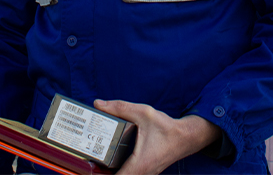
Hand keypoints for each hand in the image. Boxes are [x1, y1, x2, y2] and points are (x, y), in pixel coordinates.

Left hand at [94, 99, 221, 174]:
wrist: (186, 137)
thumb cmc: (167, 128)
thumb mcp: (143, 113)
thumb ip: (120, 107)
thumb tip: (99, 104)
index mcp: (139, 164)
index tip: (87, 168)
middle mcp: (141, 174)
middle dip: (99, 173)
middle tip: (87, 161)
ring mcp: (144, 174)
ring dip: (108, 173)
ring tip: (93, 161)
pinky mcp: (145, 171)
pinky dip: (117, 171)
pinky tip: (107, 160)